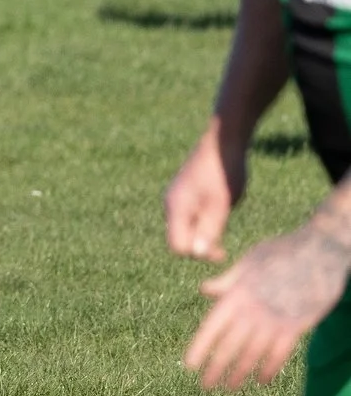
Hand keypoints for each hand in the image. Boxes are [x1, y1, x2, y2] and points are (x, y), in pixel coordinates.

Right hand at [165, 129, 245, 262]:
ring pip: (185, 227)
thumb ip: (209, 229)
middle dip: (200, 244)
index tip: (221, 251)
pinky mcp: (185, 192)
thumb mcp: (221, 204)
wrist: (223, 141)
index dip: (198, 253)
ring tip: (223, 220)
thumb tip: (197, 253)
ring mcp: (176, 197)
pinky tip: (220, 208)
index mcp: (176, 209)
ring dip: (203, 231)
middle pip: (179, 237)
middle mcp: (171, 205)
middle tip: (225, 245)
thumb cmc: (223, 172)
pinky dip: (203, 220)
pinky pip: (189, 215)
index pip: (177, 246)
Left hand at [185, 220, 350, 389]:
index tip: (189, 366)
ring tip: (230, 388)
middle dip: (216, 369)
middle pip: (229, 347)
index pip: (212, 328)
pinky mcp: (298, 326)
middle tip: (205, 386)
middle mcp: (253, 311)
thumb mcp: (249, 261)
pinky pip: (280, 354)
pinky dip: (270, 369)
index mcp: (237, 295)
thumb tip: (204, 290)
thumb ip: (227, 281)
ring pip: (252, 355)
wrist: (322, 249)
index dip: (199, 349)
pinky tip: (261, 381)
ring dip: (240, 374)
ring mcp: (276, 320)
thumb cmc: (282, 252)